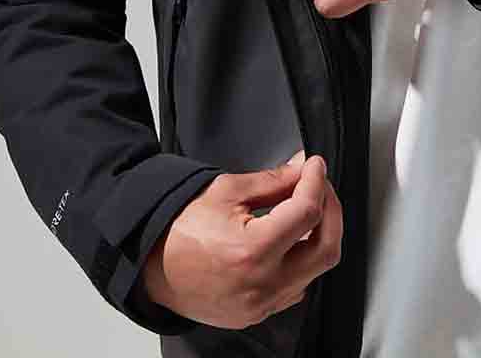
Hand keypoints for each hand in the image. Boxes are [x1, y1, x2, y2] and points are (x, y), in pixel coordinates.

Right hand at [139, 151, 340, 329]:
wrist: (149, 261)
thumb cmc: (178, 226)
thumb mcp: (226, 190)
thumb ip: (273, 181)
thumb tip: (302, 170)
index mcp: (253, 251)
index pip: (307, 212)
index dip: (316, 181)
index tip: (314, 165)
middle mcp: (262, 285)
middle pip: (326, 248)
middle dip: (331, 210)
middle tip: (320, 185)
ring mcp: (261, 305)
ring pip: (315, 271)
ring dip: (318, 236)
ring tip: (305, 207)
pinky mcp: (257, 314)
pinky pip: (296, 287)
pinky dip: (301, 260)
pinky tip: (290, 240)